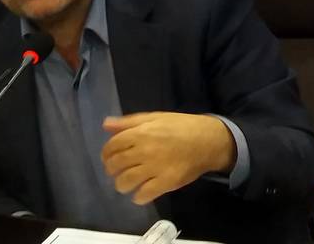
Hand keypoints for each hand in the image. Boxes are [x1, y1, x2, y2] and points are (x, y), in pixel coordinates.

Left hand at [101, 112, 236, 204]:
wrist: (208, 140)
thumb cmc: (180, 126)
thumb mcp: (154, 117)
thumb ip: (128, 122)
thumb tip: (106, 125)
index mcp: (140, 133)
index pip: (112, 146)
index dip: (106, 154)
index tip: (109, 158)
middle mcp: (144, 150)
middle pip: (116, 165)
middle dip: (112, 170)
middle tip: (116, 171)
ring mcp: (155, 168)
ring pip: (126, 182)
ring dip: (121, 185)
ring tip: (126, 183)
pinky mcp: (167, 183)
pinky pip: (144, 195)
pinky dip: (138, 197)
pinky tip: (140, 194)